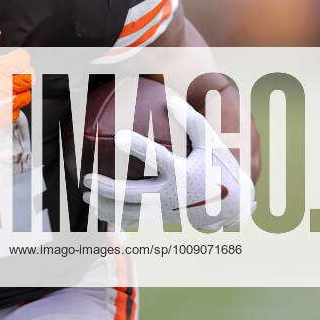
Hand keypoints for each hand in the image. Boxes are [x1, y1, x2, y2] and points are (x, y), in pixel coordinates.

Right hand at [0, 26, 32, 150]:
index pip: (22, 60)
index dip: (19, 57)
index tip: (13, 57)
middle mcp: (2, 89)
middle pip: (29, 78)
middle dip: (24, 72)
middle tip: (14, 71)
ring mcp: (2, 107)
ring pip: (25, 96)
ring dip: (20, 89)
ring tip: (9, 87)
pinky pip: (15, 113)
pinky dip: (12, 106)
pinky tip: (0, 102)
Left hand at [82, 94, 255, 230]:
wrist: (234, 207)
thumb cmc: (220, 169)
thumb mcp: (212, 143)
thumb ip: (192, 121)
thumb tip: (169, 97)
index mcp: (182, 174)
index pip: (157, 159)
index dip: (139, 147)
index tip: (119, 136)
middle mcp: (171, 196)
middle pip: (133, 195)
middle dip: (107, 188)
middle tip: (86, 178)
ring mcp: (165, 212)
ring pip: (129, 214)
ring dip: (105, 207)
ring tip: (85, 197)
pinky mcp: (162, 220)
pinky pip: (134, 222)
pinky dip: (115, 218)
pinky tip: (99, 211)